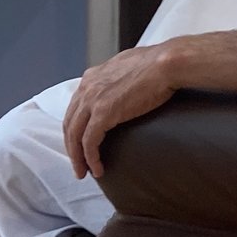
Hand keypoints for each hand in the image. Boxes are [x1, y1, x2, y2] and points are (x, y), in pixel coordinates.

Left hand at [63, 43, 177, 178]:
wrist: (166, 64)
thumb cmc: (157, 65)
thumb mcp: (128, 68)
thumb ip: (118, 80)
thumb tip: (124, 87)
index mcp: (92, 77)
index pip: (75, 108)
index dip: (75, 129)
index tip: (79, 144)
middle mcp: (86, 88)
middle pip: (69, 124)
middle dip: (72, 147)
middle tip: (78, 165)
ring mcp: (92, 100)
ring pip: (75, 136)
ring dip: (78, 158)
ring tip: (84, 173)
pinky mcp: (102, 113)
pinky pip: (89, 142)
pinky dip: (91, 158)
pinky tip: (97, 169)